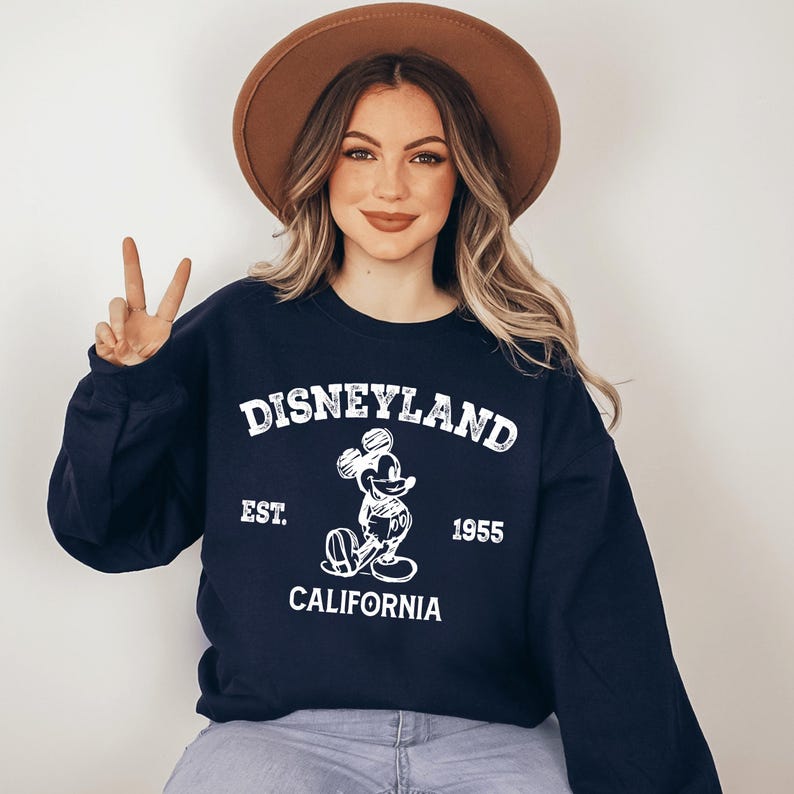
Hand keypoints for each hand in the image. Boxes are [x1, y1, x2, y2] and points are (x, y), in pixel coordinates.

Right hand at [95, 236, 190, 366]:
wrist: (129, 387)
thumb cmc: (147, 374)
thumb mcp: (156, 361)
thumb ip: (140, 344)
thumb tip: (117, 334)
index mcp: (160, 325)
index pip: (171, 300)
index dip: (178, 282)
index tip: (187, 261)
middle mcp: (139, 318)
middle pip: (134, 285)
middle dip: (131, 262)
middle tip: (128, 240)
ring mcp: (121, 323)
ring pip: (116, 304)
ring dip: (117, 321)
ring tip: (122, 342)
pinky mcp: (105, 332)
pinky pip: (103, 325)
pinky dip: (107, 336)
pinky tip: (114, 348)